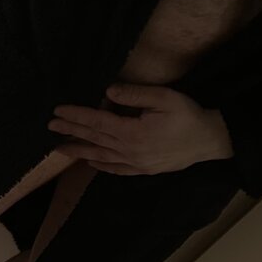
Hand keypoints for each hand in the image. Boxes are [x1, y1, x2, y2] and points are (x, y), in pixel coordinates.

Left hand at [47, 82, 233, 175]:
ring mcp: (137, 163)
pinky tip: (91, 163)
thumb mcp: (164, 97)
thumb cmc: (189, 116)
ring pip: (101, 157)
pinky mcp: (145, 169)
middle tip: (50, 126)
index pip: (97, 123)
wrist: (210, 140)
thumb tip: (107, 92)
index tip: (58, 111)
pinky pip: (117, 169)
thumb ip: (135, 94)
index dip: (76, 116)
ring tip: (60, 148)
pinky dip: (102, 166)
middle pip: (95, 140)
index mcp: (133, 132)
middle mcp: (130, 151)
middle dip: (71, 132)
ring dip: (80, 151)